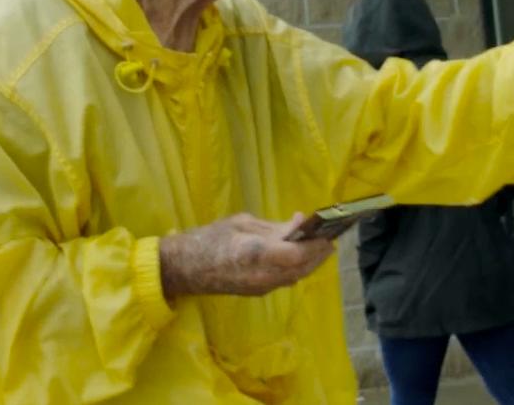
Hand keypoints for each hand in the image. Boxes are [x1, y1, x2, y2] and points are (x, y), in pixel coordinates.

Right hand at [159, 213, 333, 297]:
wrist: (184, 269)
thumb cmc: (209, 239)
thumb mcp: (242, 223)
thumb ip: (273, 226)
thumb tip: (299, 222)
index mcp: (256, 254)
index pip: (297, 254)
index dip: (316, 245)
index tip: (328, 232)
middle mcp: (263, 275)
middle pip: (302, 268)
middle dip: (319, 254)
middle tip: (330, 238)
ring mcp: (261, 287)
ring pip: (296, 277)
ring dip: (311, 263)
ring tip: (320, 246)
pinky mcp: (258, 292)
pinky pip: (286, 281)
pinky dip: (298, 268)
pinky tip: (300, 256)